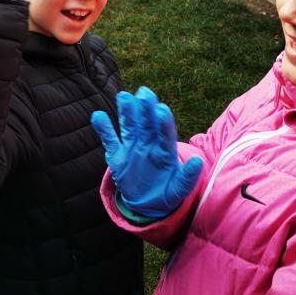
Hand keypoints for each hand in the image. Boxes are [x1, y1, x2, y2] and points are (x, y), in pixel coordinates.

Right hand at [90, 87, 203, 219]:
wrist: (147, 201)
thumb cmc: (166, 192)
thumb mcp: (178, 189)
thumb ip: (187, 178)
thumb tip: (198, 162)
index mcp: (165, 151)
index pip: (165, 134)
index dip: (163, 122)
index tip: (161, 109)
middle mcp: (149, 144)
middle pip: (147, 124)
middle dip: (146, 109)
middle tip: (144, 93)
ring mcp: (132, 147)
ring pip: (129, 126)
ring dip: (126, 111)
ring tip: (124, 96)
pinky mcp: (117, 155)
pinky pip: (110, 139)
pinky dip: (104, 128)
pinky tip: (97, 116)